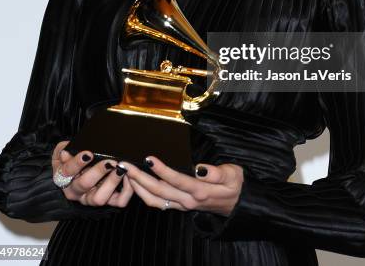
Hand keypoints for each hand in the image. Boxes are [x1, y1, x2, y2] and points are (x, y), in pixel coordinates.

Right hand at [51, 140, 133, 207]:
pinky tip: (128, 176)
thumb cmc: (74, 158)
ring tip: (120, 169)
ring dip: (112, 182)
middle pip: (84, 185)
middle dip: (98, 172)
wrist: (82, 168)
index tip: (88, 154)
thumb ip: (64, 150)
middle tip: (109, 161)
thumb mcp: (65, 151)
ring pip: (100, 198)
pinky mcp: (108, 201)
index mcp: (64, 178)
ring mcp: (92, 198)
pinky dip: (126, 190)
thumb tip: (66, 153)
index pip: (67, 172)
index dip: (77, 163)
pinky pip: (118, 201)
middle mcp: (77, 191)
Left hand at [120, 156, 243, 215]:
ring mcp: (183, 205)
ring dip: (139, 188)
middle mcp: (188, 200)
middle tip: (127, 165)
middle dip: (140, 178)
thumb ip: (217, 173)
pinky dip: (145, 195)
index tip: (149, 159)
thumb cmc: (234, 184)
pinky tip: (137, 185)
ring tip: (127, 174)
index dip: (162, 170)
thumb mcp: (233, 175)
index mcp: (200, 191)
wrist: (237, 203)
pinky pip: (159, 204)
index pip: (177, 180)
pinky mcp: (180, 206)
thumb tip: (200, 169)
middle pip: (160, 191)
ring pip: (155, 200)